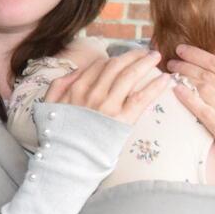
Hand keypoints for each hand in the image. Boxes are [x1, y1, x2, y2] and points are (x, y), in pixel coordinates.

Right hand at [44, 50, 169, 125]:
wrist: (67, 161)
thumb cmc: (58, 136)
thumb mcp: (49, 106)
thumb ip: (58, 86)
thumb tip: (75, 72)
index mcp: (77, 88)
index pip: (100, 65)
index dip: (115, 58)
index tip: (125, 58)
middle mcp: (93, 93)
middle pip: (117, 66)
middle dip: (133, 55)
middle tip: (146, 51)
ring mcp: (108, 106)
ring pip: (130, 76)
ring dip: (145, 63)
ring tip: (156, 57)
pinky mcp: (122, 121)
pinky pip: (141, 98)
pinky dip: (155, 86)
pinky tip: (165, 79)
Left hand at [167, 43, 214, 159]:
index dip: (198, 55)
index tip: (182, 49)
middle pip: (208, 75)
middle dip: (186, 66)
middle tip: (171, 62)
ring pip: (203, 90)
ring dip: (184, 79)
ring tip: (170, 75)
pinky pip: (204, 112)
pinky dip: (189, 100)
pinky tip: (176, 91)